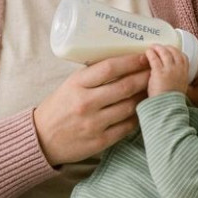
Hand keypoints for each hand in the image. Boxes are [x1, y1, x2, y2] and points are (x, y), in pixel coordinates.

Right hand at [33, 53, 149, 166]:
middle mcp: (86, 102)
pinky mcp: (99, 141)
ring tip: (152, 90)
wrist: (42, 138)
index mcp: (77, 84)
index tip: (144, 56)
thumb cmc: (59, 107)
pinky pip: (126, 127)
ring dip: (144, 97)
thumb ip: (92, 76)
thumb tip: (122, 61)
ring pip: (129, 107)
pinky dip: (137, 117)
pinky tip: (143, 111)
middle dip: (144, 77)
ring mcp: (93, 123)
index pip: (109, 68)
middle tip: (155, 71)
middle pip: (124, 87)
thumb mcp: (70, 85)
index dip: (131, 61)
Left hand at [145, 44, 188, 96]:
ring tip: (152, 47)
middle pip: (174, 52)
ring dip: (158, 48)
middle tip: (158, 47)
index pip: (184, 57)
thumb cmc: (171, 101)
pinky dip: (151, 54)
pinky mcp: (159, 72)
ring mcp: (170, 70)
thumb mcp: (179, 88)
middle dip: (166, 48)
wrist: (168, 107)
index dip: (176, 52)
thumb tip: (168, 75)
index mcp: (185, 74)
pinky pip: (154, 58)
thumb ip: (176, 79)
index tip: (170, 50)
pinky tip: (147, 53)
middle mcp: (179, 69)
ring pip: (164, 53)